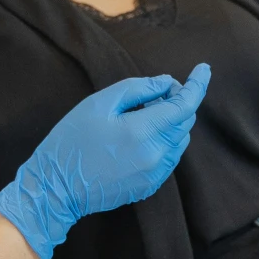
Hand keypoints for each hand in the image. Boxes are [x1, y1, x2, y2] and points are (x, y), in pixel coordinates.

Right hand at [0, 65, 210, 258]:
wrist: (55, 188)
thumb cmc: (71, 141)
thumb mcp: (98, 104)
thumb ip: (138, 89)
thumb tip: (166, 84)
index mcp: (144, 132)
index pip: (185, 106)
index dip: (197, 85)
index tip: (203, 69)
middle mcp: (156, 156)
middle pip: (185, 123)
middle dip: (177, 102)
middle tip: (152, 93)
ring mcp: (155, 175)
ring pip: (179, 141)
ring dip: (170, 123)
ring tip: (141, 115)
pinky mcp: (149, 186)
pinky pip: (168, 157)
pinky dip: (163, 141)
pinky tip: (138, 137)